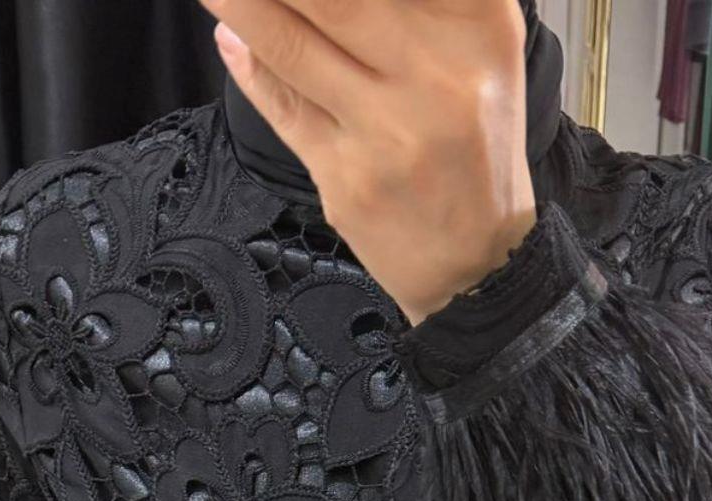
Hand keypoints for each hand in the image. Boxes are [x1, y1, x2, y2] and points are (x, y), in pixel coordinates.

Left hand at [203, 0, 537, 323]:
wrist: (478, 264)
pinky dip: (248, 64)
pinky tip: (228, 32)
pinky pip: (282, 106)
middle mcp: (434, 73)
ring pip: (291, 42)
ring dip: (240, 0)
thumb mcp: (483, 43)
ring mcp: (386, 130)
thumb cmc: (474, 139)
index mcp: (476, 25)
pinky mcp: (346, 177)